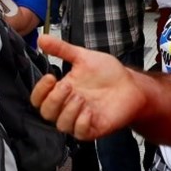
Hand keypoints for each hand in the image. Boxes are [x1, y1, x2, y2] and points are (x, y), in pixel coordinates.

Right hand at [32, 35, 146, 139]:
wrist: (132, 85)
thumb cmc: (108, 73)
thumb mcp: (82, 56)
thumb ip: (61, 49)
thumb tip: (41, 38)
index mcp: (62, 91)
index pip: (39, 99)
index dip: (40, 91)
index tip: (50, 77)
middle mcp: (68, 107)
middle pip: (46, 113)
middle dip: (53, 100)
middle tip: (67, 86)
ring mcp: (80, 119)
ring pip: (61, 125)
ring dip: (68, 111)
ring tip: (81, 97)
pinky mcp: (94, 128)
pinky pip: (80, 133)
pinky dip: (81, 122)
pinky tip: (89, 110)